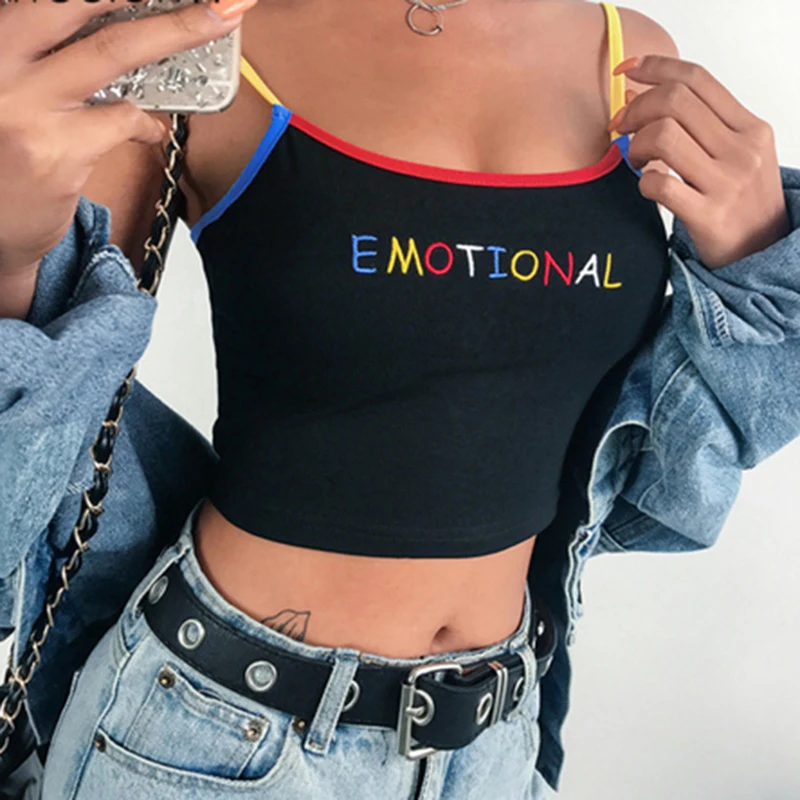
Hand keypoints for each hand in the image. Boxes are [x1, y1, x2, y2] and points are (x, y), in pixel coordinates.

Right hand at [0, 0, 249, 274]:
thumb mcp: (5, 87)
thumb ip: (39, 54)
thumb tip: (106, 24)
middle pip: (76, 3)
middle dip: (157, 3)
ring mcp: (25, 107)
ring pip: (112, 52)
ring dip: (178, 30)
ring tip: (219, 17)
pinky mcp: (55, 152)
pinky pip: (122, 120)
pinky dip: (145, 121)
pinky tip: (149, 128)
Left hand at [609, 55, 790, 269]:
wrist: (762, 251)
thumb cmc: (739, 200)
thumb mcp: (736, 153)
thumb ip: (699, 125)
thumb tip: (640, 95)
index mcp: (749, 127)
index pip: (697, 79)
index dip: (655, 67)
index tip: (626, 71)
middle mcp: (742, 149)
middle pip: (675, 102)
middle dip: (636, 109)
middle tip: (622, 127)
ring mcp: (727, 183)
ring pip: (664, 136)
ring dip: (637, 145)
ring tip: (637, 161)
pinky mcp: (709, 216)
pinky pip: (659, 185)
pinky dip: (643, 182)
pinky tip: (648, 187)